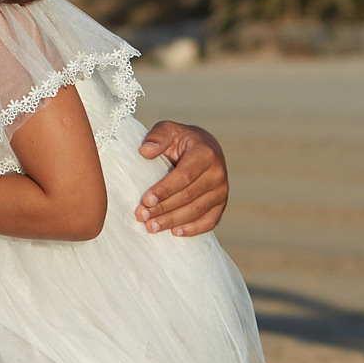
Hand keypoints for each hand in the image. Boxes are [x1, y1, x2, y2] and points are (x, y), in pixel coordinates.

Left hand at [132, 121, 227, 235]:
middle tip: (141, 216)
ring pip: (196, 211)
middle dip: (163, 208)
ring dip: (172, 221)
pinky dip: (193, 229)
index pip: (184, 176)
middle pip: (188, 196)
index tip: (145, 200)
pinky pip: (210, 221)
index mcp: (205, 153)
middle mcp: (218, 172)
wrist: (203, 148)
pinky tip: (175, 232)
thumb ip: (157, 137)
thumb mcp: (168, 130)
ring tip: (151, 227)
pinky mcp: (221, 204)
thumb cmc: (180, 140)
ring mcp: (222, 190)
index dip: (164, 190)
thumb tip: (145, 151)